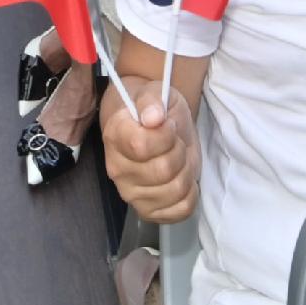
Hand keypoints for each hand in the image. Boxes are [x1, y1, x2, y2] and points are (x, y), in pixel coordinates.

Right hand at [101, 65, 197, 220]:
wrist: (149, 124)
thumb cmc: (152, 108)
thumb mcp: (154, 93)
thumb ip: (152, 100)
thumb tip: (154, 117)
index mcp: (115, 136)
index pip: (141, 146)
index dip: (165, 135)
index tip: (169, 125)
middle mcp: (117, 170)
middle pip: (163, 170)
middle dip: (179, 152)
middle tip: (176, 142)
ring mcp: (131, 194)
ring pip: (175, 191)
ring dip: (187, 172)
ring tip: (179, 158)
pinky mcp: (148, 211)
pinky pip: (180, 210)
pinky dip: (190, 195)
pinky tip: (182, 178)